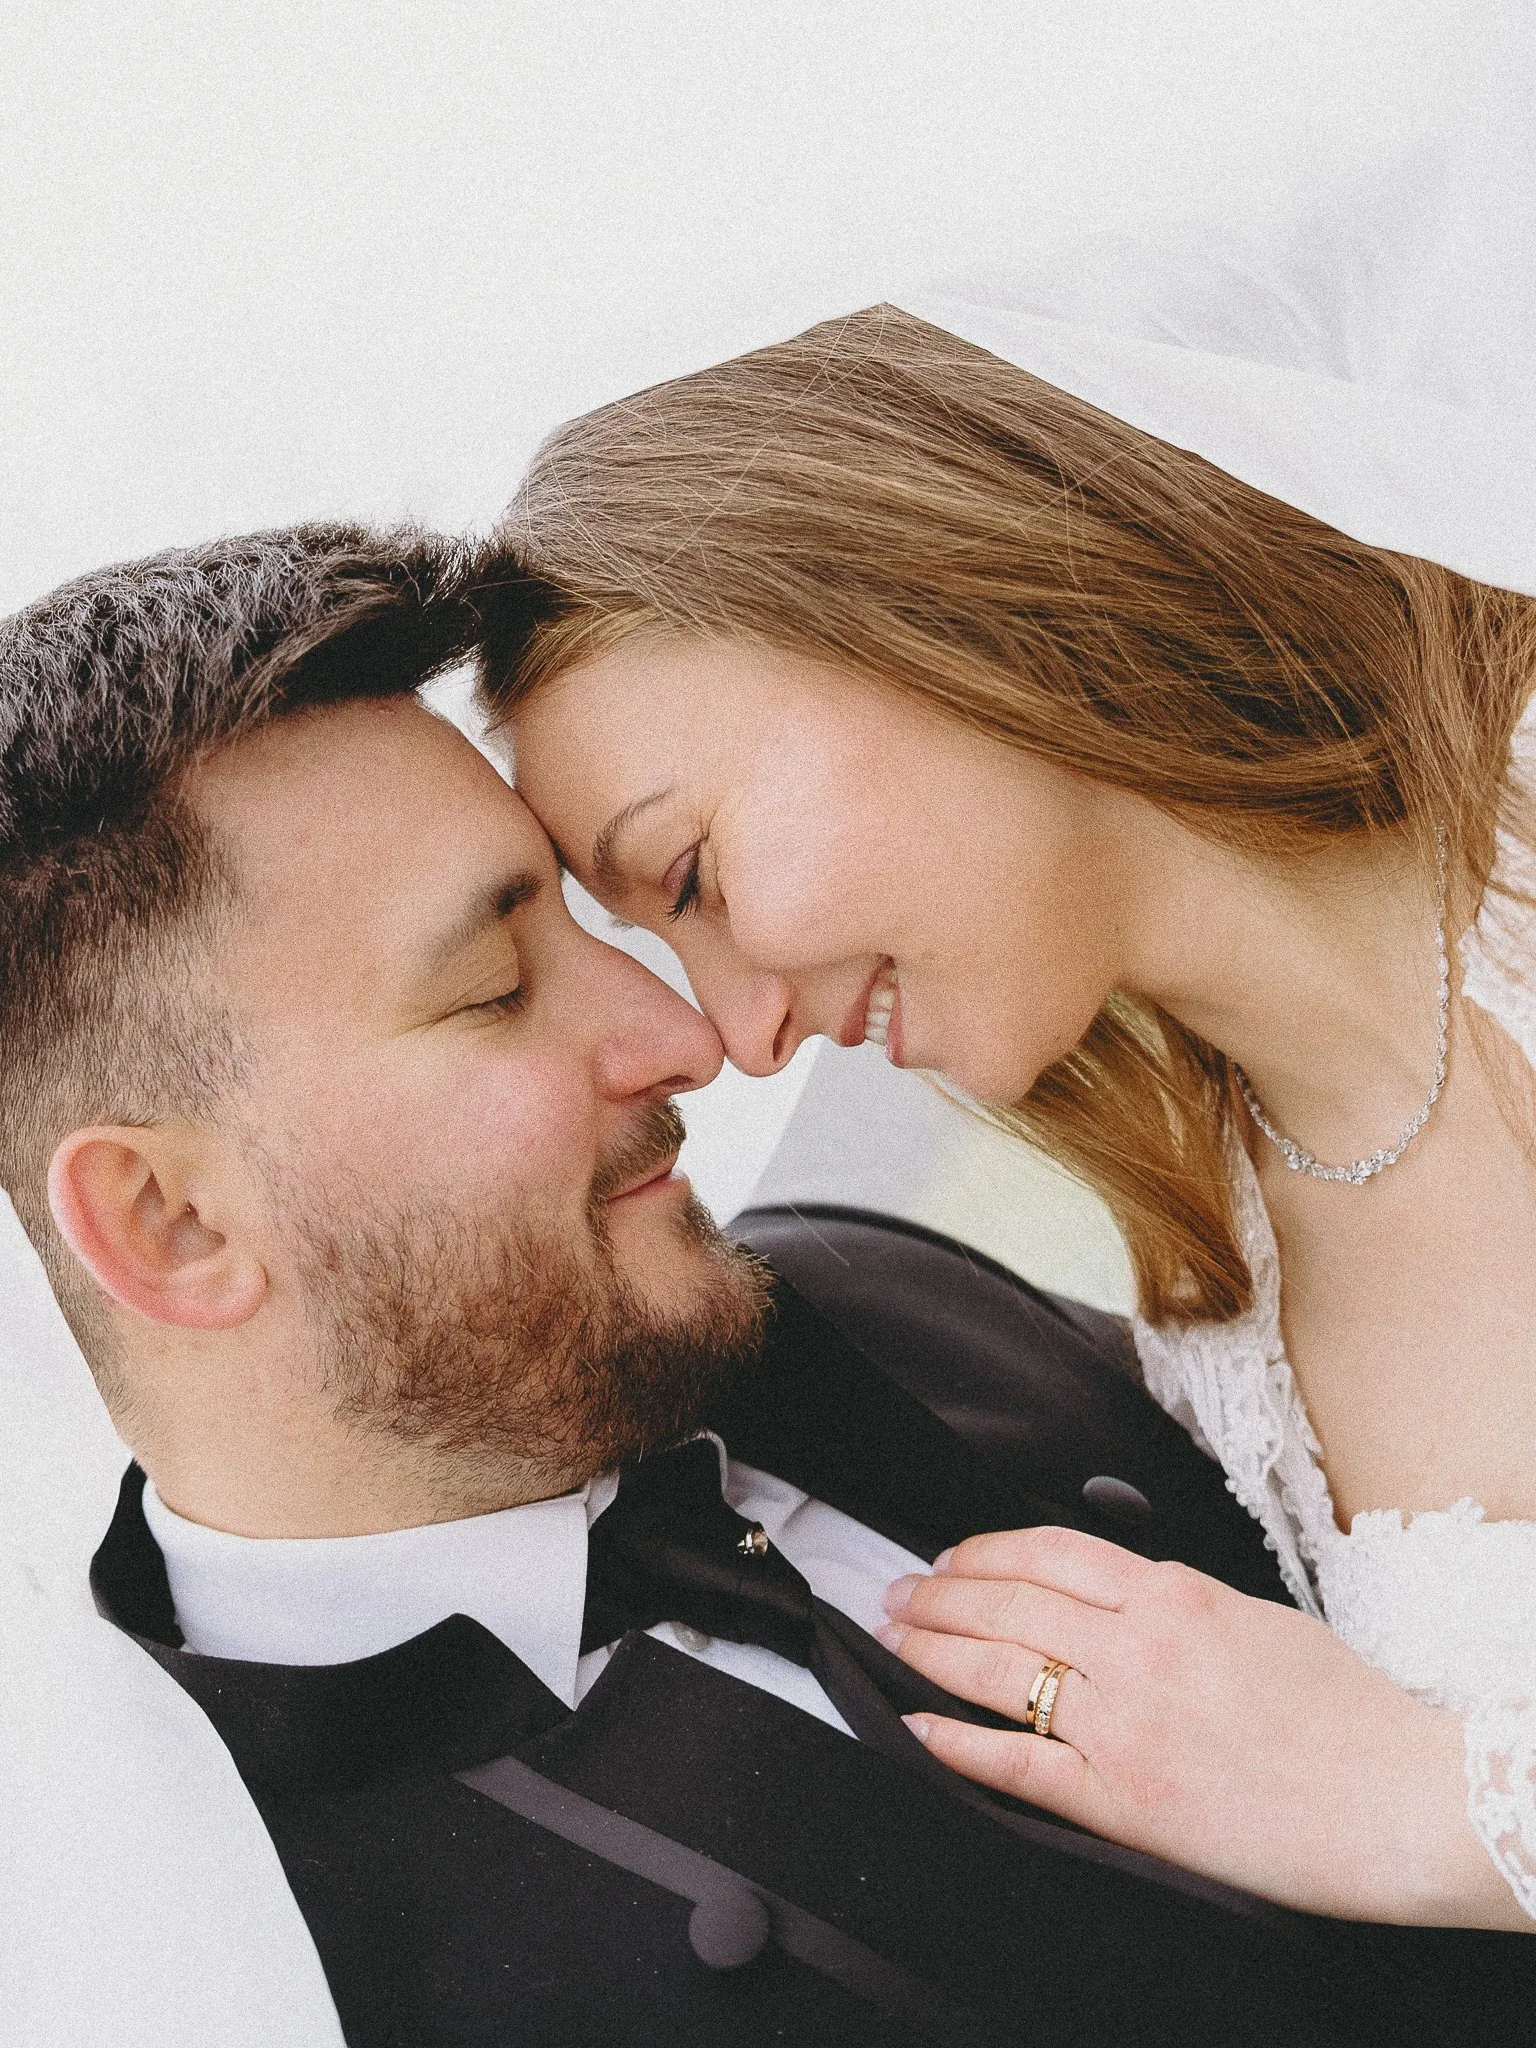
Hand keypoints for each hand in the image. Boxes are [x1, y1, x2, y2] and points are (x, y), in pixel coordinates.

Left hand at [880, 1526, 1524, 1927]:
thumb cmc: (1342, 1712)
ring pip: (998, 1670)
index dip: (983, 1551)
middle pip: (1009, 1603)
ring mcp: (1123, 1724)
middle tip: (896, 1591)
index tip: (949, 1556)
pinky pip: (1016, 1764)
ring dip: (931, 1649)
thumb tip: (1110, 1598)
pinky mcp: (1121, 1800)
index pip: (1048, 1553)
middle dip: (939, 1593)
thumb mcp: (1252, 1617)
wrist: (1393, 1800)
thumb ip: (1174, 1602)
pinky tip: (916, 1724)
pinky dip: (956, 1741)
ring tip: (892, 1635)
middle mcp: (1137, 1649)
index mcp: (1173, 1595)